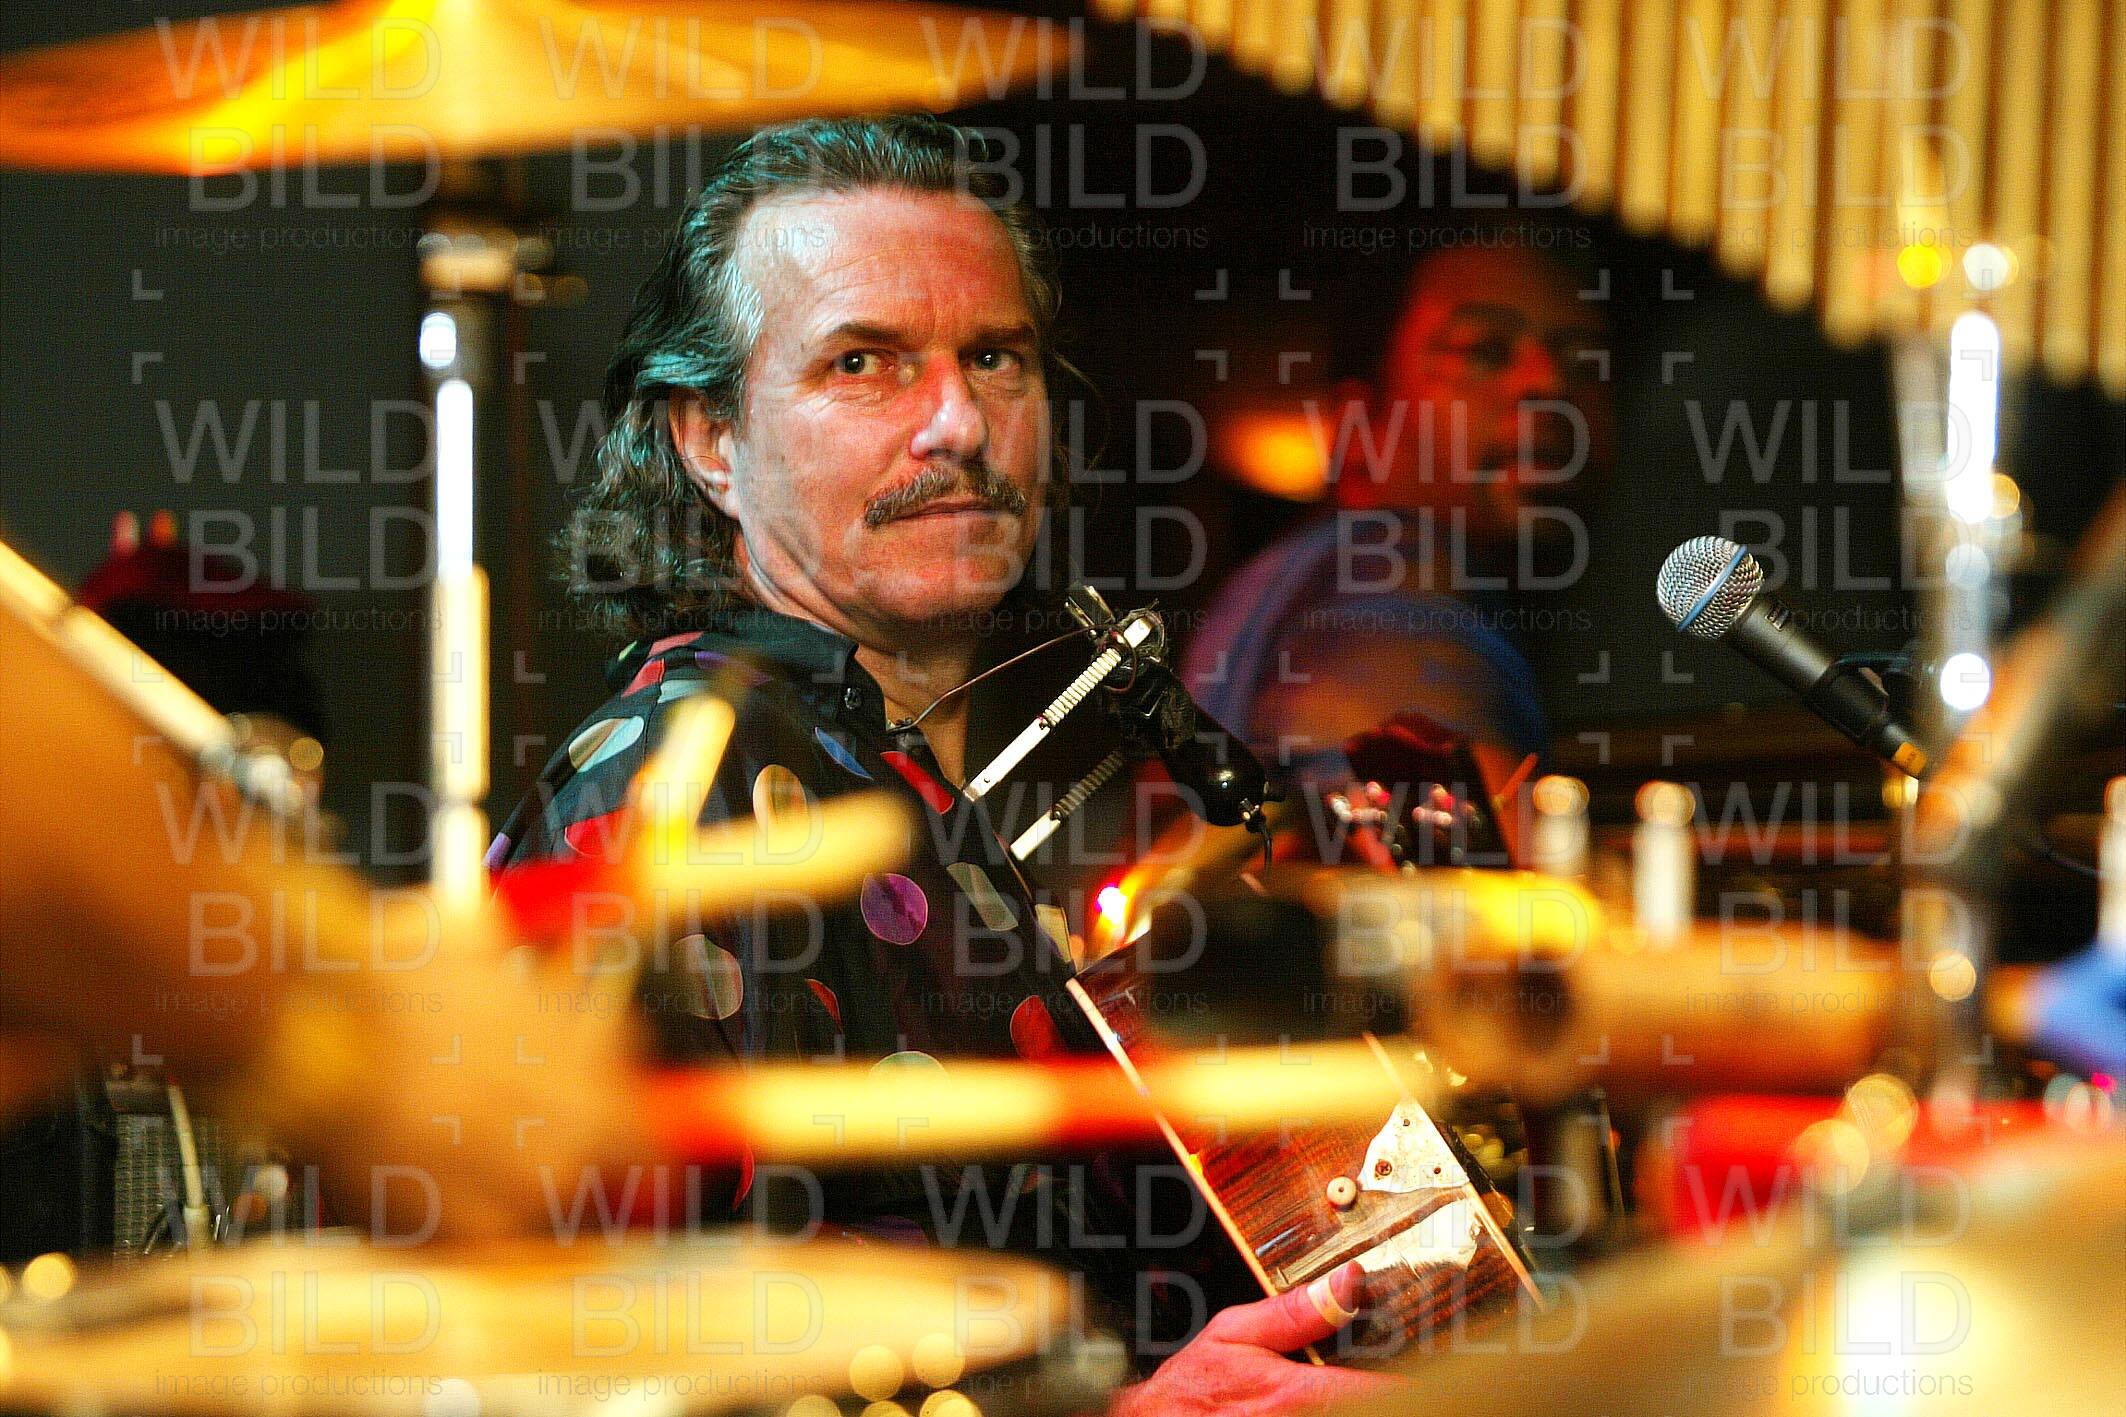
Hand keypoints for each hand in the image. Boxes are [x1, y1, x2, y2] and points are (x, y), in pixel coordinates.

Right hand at [1108, 1262, 1402, 1415]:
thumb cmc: (1191, 1390)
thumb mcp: (1234, 1333)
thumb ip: (1294, 1311)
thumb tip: (1346, 1281)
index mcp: (1294, 1395)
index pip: (1378, 1396)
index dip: (1411, 1388)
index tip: (1430, 1379)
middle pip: (1371, 1412)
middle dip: (1388, 1397)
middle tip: (1406, 1385)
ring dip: (1365, 1406)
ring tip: (1376, 1391)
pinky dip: (1339, 1413)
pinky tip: (1337, 1404)